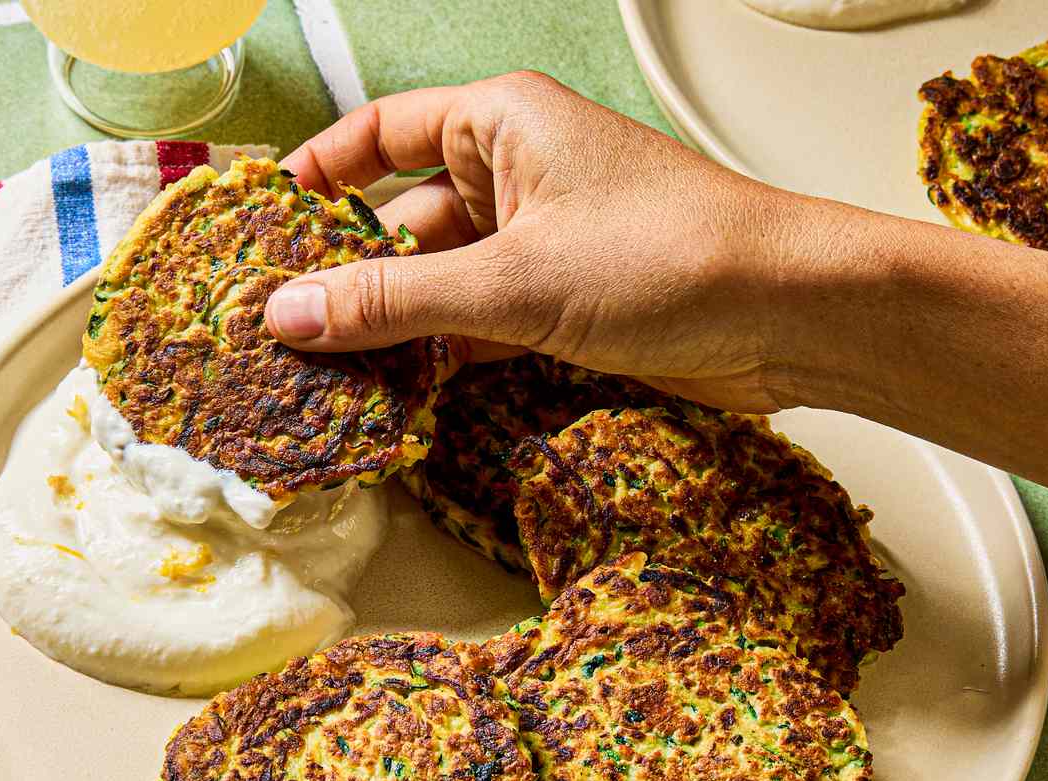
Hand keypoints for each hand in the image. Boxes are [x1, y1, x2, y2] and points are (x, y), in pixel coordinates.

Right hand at [266, 71, 822, 411]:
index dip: (313, 181)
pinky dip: (445, 353)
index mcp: (501, 122)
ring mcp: (545, 241)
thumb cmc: (676, 255)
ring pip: (442, 280)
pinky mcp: (568, 302)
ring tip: (325, 374)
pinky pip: (482, 321)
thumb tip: (292, 313)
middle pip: (402, 219)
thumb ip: (395, 299)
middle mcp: (519, 172)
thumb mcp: (514, 279)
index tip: (257, 232)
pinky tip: (402, 392)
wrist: (790, 317)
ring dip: (395, 325)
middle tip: (282, 331)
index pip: (377, 136)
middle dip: (348, 274)